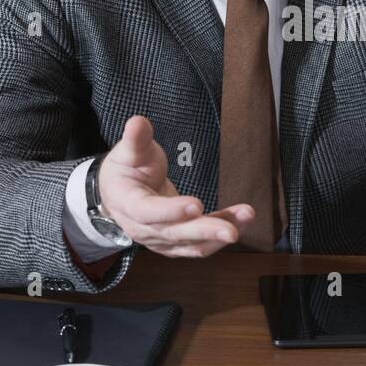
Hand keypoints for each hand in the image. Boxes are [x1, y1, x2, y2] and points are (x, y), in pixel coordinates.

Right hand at [98, 115, 253, 257]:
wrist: (119, 194)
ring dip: (219, 233)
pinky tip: (241, 222)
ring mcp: (161, 240)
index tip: (197, 204)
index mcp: (128, 204)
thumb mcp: (128, 152)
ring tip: (246, 216)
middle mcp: (143, 229)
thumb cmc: (126, 170)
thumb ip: (136, 139)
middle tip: (232, 230)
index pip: (149, 212)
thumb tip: (138, 121)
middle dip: (205, 231)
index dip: (172, 211)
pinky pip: (200, 244)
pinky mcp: (176, 243)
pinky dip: (219, 236)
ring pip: (192, 242)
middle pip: (175, 233)